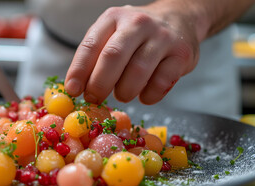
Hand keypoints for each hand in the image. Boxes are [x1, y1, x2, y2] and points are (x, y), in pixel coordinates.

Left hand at [64, 4, 199, 104]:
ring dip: (124, 92)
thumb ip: (94, 58)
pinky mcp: (182, 54)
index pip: (90, 45)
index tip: (73, 90)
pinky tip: (144, 94)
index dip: (79, 71)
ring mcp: (162, 37)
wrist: (179, 19)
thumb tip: (76, 89)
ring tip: (122, 94)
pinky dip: (148, 96)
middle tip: (94, 99)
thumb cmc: (136, 35)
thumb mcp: (112, 36)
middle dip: (99, 84)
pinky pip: (160, 83)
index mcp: (114, 17)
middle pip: (113, 57)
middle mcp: (138, 23)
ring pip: (137, 72)